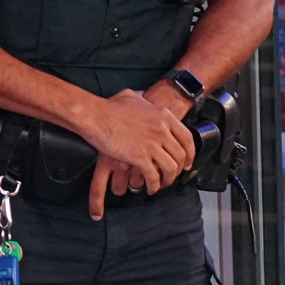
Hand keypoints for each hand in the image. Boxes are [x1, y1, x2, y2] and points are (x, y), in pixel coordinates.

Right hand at [80, 88, 194, 218]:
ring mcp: (152, 144)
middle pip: (180, 155)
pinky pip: (153, 176)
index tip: (187, 162)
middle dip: (179, 169)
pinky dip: (154, 185)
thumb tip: (144, 99)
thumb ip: (143, 100)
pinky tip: (150, 188)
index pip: (187, 138)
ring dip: (168, 179)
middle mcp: (162, 130)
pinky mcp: (139, 156)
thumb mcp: (132, 97)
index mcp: (164, 116)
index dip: (189, 153)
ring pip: (170, 168)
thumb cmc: (109, 106)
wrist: (95, 115)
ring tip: (162, 184)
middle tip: (174, 175)